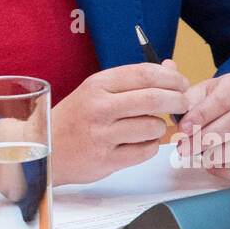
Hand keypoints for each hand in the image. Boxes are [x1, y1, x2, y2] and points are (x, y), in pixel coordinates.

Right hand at [49, 62, 188, 185]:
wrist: (45, 148)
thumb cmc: (75, 117)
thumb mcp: (98, 91)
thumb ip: (134, 80)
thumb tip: (171, 68)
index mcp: (97, 85)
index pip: (144, 74)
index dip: (171, 78)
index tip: (182, 83)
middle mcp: (99, 108)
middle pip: (153, 99)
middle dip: (177, 100)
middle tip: (184, 103)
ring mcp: (102, 135)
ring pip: (153, 127)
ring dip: (161, 127)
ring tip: (151, 126)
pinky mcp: (106, 160)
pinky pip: (146, 151)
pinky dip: (151, 146)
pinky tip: (141, 142)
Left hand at [173, 73, 229, 182]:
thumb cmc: (213, 102)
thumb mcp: (198, 92)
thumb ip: (186, 95)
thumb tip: (174, 89)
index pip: (222, 100)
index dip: (201, 116)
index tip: (183, 128)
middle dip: (205, 139)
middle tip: (185, 148)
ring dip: (217, 154)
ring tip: (198, 157)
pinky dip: (229, 168)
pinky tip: (212, 165)